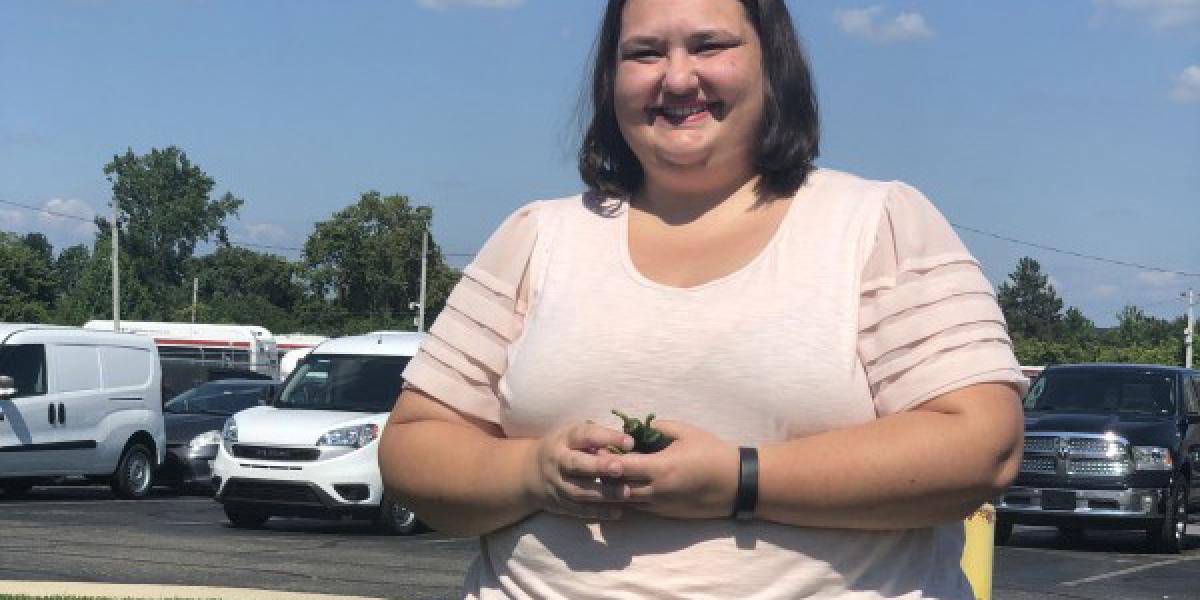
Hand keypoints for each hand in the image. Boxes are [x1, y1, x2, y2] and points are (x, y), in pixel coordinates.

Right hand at [522, 422, 635, 519]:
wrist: (530, 473)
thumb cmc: (564, 449)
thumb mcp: (573, 436)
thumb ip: (596, 439)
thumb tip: (627, 445)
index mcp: (564, 440)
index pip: (585, 435)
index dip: (607, 437)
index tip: (630, 442)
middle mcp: (557, 461)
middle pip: (576, 464)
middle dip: (599, 466)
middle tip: (621, 468)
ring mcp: (557, 485)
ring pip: (579, 491)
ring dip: (603, 493)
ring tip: (625, 493)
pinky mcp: (560, 504)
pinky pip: (579, 510)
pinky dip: (598, 512)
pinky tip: (617, 512)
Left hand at [614, 420, 739, 518]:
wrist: (736, 483)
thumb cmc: (712, 453)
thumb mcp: (687, 432)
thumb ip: (659, 427)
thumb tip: (640, 427)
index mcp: (659, 468)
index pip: (620, 467)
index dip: (607, 458)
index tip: (603, 448)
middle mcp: (656, 491)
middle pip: (617, 488)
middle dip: (607, 475)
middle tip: (604, 461)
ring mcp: (660, 506)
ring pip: (626, 501)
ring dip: (617, 488)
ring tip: (616, 473)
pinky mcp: (667, 514)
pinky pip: (640, 508)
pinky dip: (631, 497)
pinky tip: (633, 484)